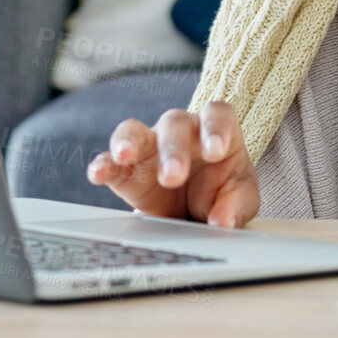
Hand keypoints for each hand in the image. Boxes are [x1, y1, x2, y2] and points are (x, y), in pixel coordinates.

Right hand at [85, 101, 259, 227]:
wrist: (197, 208)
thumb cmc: (223, 190)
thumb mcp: (239, 198)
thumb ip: (235, 206)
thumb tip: (223, 222)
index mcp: (217, 132)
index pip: (217, 115)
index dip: (216, 128)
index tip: (216, 151)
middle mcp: (183, 132)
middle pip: (175, 124)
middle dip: (173, 149)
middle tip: (173, 177)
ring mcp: (151, 146)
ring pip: (136, 131)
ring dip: (129, 141)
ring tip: (124, 155)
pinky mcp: (127, 170)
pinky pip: (111, 160)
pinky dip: (103, 164)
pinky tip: (98, 174)